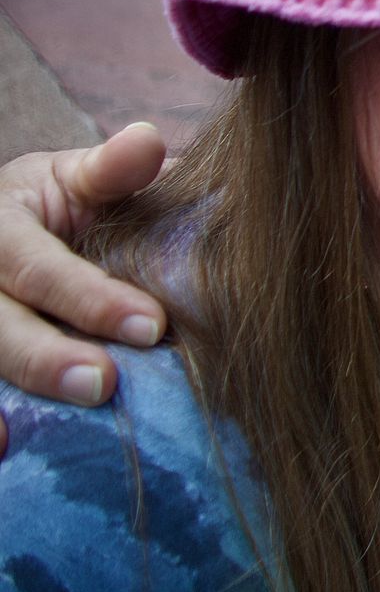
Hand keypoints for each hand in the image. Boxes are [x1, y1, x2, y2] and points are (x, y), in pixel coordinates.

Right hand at [0, 124, 168, 456]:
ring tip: (18, 440)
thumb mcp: (74, 179)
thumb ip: (109, 171)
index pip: (39, 267)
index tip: (153, 325)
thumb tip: (149, 141)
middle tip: (104, 383)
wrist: (4, 226)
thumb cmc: (55, 207)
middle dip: (45, 357)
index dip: (91, 298)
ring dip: (4, 394)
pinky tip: (0, 450)